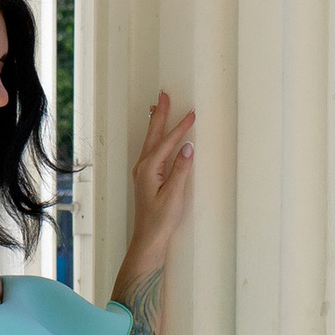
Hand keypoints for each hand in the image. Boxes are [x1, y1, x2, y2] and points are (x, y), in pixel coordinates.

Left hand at [121, 89, 195, 275]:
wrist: (148, 238)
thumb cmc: (161, 219)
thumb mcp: (174, 195)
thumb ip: (181, 170)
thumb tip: (188, 147)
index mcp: (149, 169)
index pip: (167, 143)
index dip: (180, 128)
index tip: (192, 114)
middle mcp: (143, 167)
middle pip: (153, 135)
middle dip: (160, 115)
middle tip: (164, 95)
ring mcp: (142, 172)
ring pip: (150, 141)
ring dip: (156, 123)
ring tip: (158, 107)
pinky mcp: (146, 177)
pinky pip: (151, 150)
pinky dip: (156, 137)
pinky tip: (158, 135)